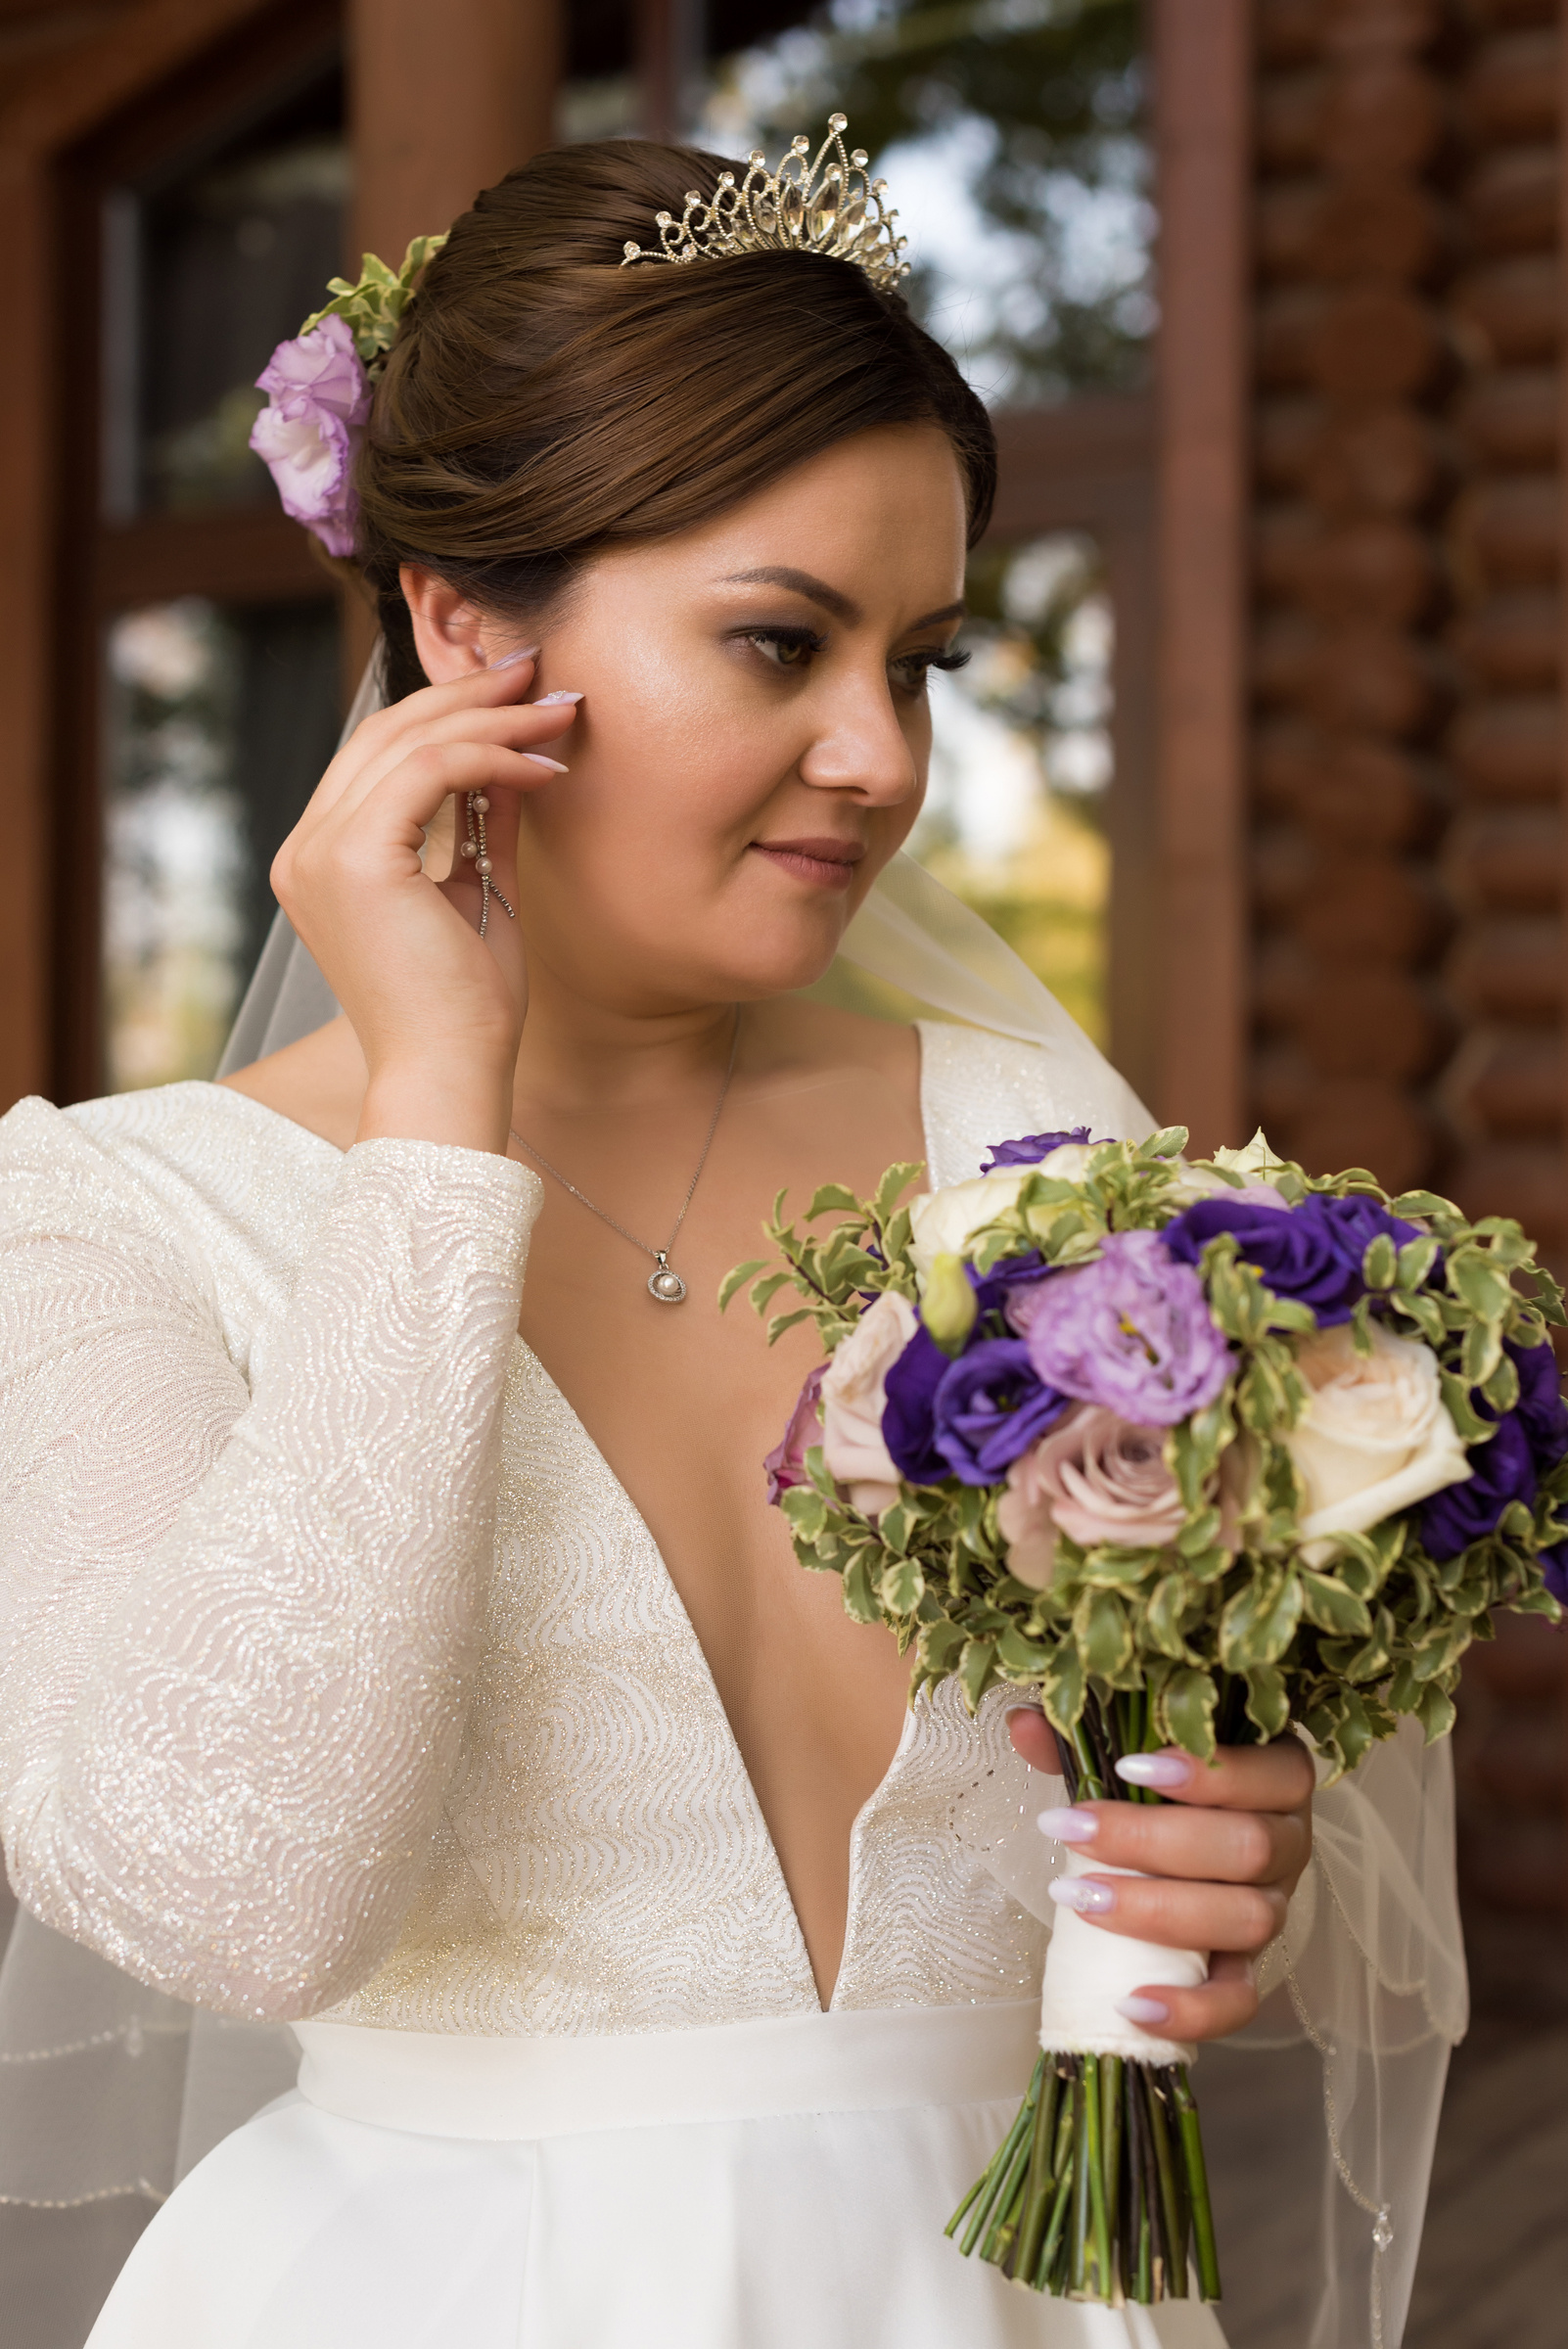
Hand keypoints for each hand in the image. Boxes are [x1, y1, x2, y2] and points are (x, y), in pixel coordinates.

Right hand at [270, 654, 576, 1151]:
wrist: (452, 1077)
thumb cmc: (468, 1009)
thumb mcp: (480, 894)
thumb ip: (482, 823)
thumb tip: (512, 757)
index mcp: (321, 860)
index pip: (378, 757)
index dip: (448, 713)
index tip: (518, 694)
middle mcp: (305, 850)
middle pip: (385, 732)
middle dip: (469, 695)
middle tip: (539, 672)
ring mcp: (319, 852)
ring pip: (408, 741)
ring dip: (492, 718)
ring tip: (558, 711)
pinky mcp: (354, 859)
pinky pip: (429, 770)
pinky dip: (492, 756)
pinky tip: (545, 767)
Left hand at [1008, 1709, 1312, 2044]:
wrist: (1168, 1852)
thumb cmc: (1155, 1792)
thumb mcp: (1125, 1756)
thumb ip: (1083, 1736)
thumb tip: (1026, 1724)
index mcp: (1277, 1780)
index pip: (1273, 1773)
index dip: (1210, 1773)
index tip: (1127, 1768)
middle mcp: (1289, 1844)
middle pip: (1248, 1848)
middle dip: (1152, 1841)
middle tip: (1072, 1830)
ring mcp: (1273, 1909)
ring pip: (1246, 1918)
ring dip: (1157, 1911)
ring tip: (1077, 1899)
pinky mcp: (1248, 1968)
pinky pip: (1239, 2000)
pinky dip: (1192, 2009)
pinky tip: (1132, 2003)